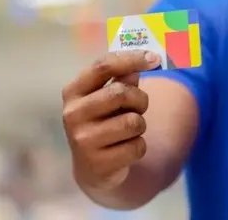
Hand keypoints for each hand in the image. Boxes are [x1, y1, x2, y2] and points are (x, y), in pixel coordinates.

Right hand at [62, 51, 160, 190]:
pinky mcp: (97, 164)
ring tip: (129, 130)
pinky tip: (125, 149)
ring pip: (133, 122)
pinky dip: (139, 146)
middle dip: (140, 99)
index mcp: (73, 91)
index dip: (132, 59)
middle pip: (121, 93)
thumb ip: (122, 79)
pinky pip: (137, 147)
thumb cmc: (104, 121)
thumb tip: (141, 65)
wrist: (93, 168)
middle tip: (140, 107)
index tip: (155, 59)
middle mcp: (72, 114)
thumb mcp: (108, 97)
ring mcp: (82, 140)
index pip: (104, 66)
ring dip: (140, 125)